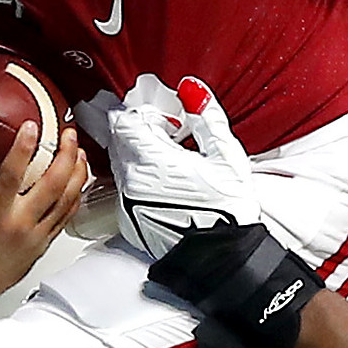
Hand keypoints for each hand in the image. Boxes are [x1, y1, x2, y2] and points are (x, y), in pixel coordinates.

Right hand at [0, 119, 90, 317]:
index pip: (12, 177)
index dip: (24, 149)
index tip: (33, 126)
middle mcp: (18, 227)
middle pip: (53, 186)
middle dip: (65, 156)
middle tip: (67, 132)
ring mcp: (34, 237)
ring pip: (66, 201)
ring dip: (76, 173)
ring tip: (77, 149)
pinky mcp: (42, 244)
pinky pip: (66, 216)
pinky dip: (75, 195)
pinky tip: (77, 179)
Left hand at [109, 76, 259, 258]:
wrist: (222, 256)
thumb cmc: (228, 211)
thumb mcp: (227, 156)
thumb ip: (207, 117)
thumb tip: (192, 91)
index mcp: (153, 160)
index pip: (126, 122)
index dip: (147, 117)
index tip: (168, 124)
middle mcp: (132, 179)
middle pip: (120, 140)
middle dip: (141, 133)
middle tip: (169, 138)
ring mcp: (127, 200)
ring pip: (120, 163)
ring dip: (139, 155)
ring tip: (170, 163)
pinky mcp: (129, 218)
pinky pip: (125, 187)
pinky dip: (140, 179)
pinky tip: (166, 186)